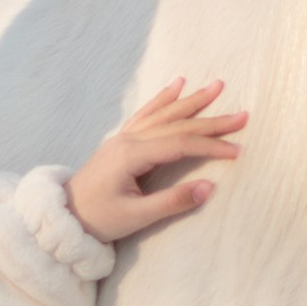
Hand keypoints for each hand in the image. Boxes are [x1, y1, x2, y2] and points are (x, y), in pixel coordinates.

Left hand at [65, 76, 246, 245]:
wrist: (64, 217)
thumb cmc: (98, 219)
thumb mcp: (136, 216)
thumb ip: (173, 201)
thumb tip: (210, 187)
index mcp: (132, 155)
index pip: (180, 144)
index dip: (210, 146)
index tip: (237, 150)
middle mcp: (128, 140)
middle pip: (176, 124)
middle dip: (211, 120)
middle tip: (242, 115)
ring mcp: (123, 137)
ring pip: (163, 114)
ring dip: (192, 101)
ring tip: (217, 87)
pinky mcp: (121, 141)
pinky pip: (147, 114)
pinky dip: (164, 99)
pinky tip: (176, 85)